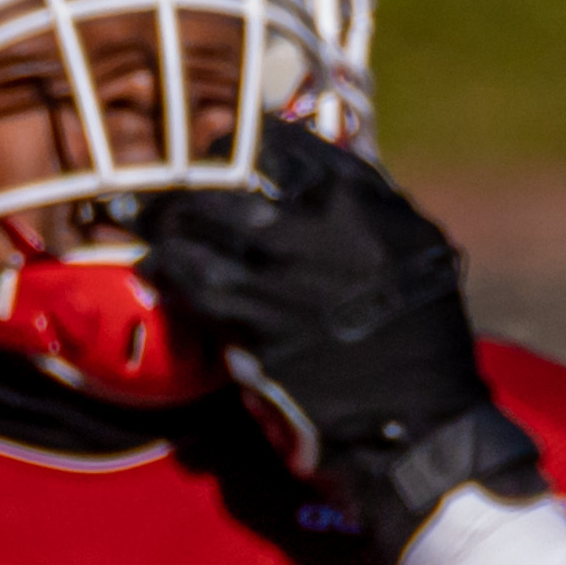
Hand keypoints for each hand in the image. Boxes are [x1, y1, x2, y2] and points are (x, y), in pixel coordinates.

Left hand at [134, 131, 544, 545]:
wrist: (419, 420)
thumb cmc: (421, 335)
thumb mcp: (412, 244)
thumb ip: (365, 203)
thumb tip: (315, 175)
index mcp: (360, 198)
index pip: (281, 146)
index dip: (238, 144)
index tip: (215, 148)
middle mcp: (318, 225)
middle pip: (228, 183)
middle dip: (187, 184)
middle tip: (157, 190)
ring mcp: (283, 273)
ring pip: (201, 231)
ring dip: (166, 228)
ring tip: (144, 227)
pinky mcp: (255, 325)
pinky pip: (195, 287)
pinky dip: (168, 275)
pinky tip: (151, 270)